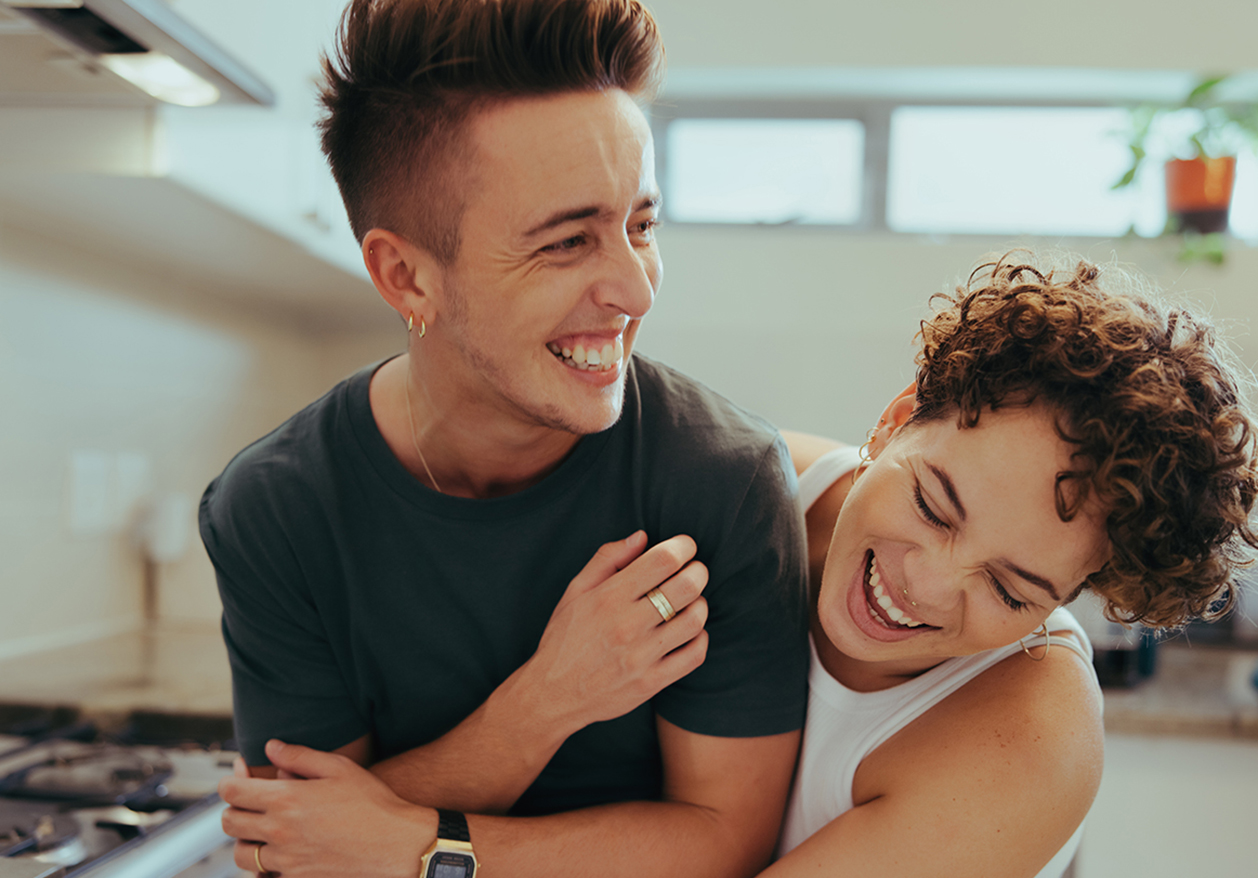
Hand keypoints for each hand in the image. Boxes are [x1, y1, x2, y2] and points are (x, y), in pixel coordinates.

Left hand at [220, 740, 435, 877]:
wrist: (398, 845)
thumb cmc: (373, 802)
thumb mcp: (340, 768)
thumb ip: (299, 756)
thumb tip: (270, 747)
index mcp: (286, 799)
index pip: (232, 792)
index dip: (229, 782)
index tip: (238, 779)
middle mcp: (279, 831)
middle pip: (229, 823)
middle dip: (234, 809)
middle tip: (250, 802)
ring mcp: (286, 860)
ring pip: (240, 855)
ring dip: (245, 841)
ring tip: (263, 830)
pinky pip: (263, 876)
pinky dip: (264, 866)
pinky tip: (280, 853)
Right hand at [523, 531, 709, 730]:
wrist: (552, 694)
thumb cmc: (563, 638)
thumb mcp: (575, 591)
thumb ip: (607, 559)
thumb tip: (642, 536)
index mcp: (608, 598)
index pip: (662, 561)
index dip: (683, 546)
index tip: (686, 546)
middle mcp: (626, 625)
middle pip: (686, 587)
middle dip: (698, 571)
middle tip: (694, 571)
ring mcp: (641, 657)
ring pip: (694, 621)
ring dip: (700, 604)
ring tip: (691, 601)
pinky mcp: (651, 683)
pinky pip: (694, 656)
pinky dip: (701, 638)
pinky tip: (690, 631)